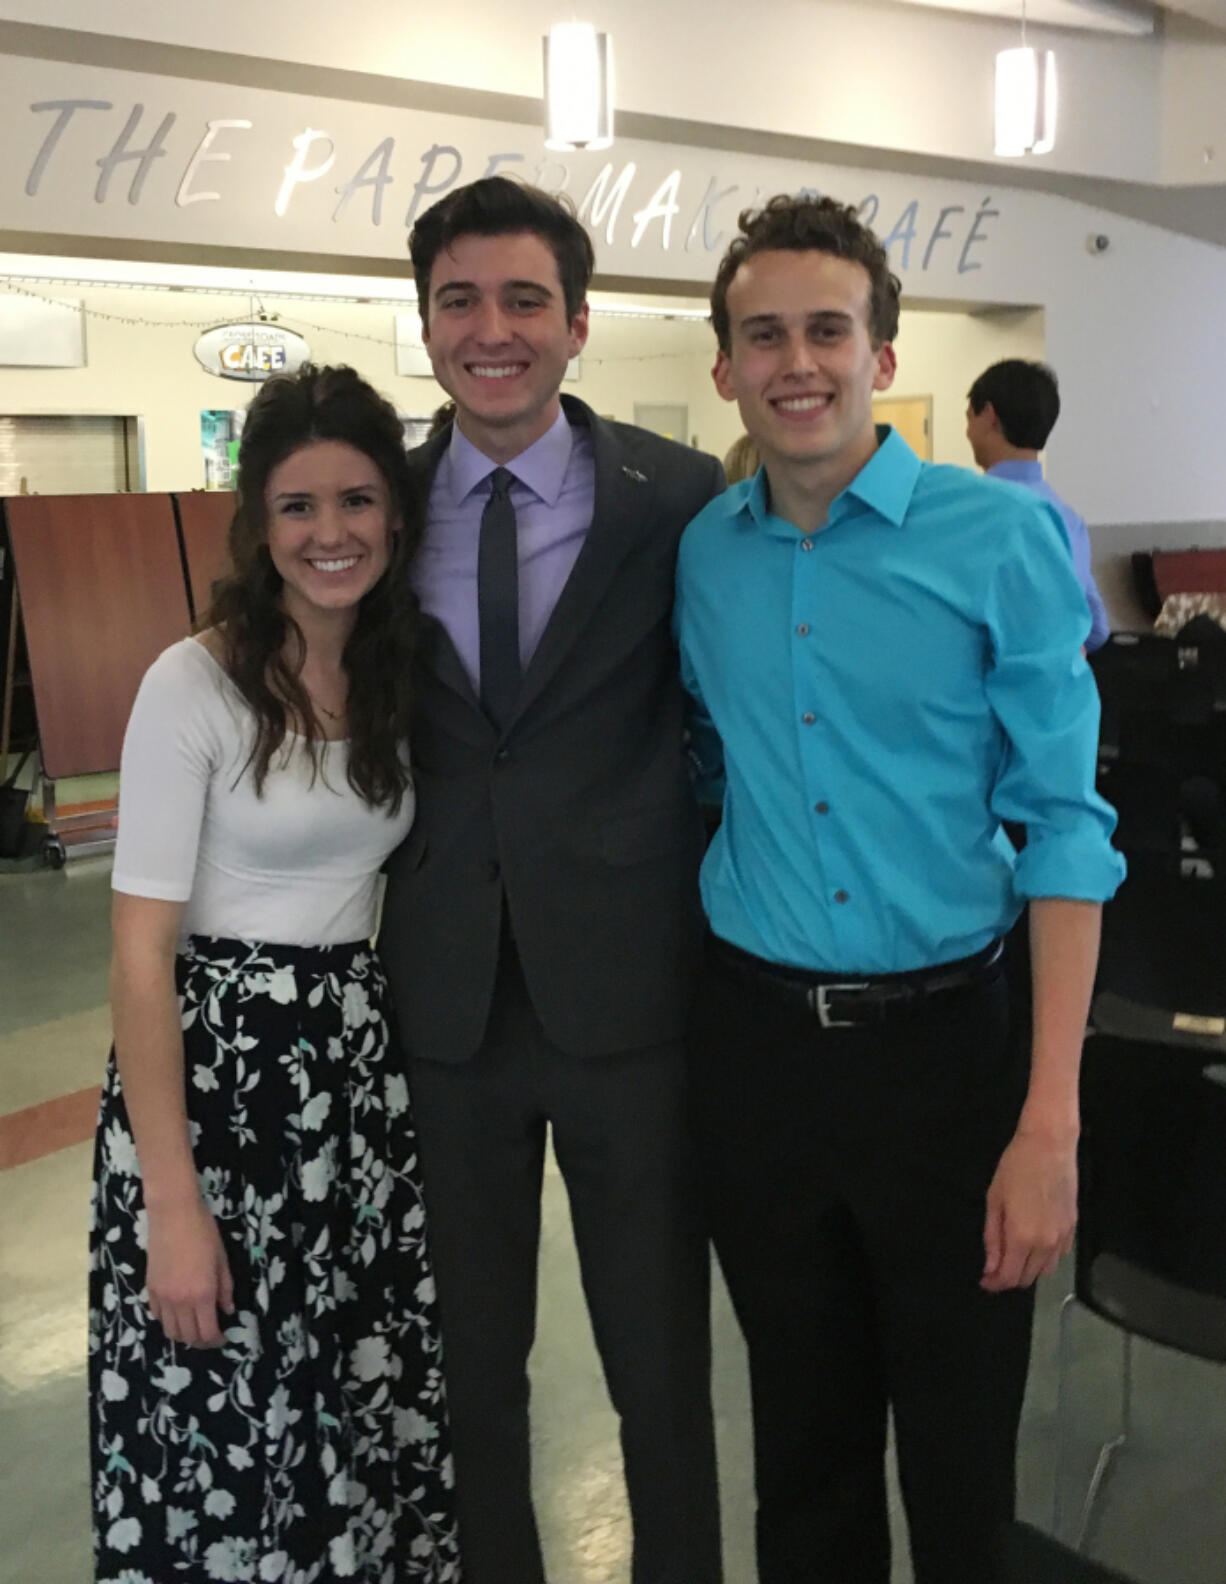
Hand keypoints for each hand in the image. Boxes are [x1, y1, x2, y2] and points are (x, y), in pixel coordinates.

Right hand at [145, 1198, 234, 1346]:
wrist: (173, 1215)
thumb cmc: (204, 1232)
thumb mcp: (222, 1260)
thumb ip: (225, 1288)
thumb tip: (228, 1310)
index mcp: (203, 1294)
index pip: (208, 1332)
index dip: (217, 1340)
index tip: (224, 1338)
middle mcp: (181, 1301)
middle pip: (188, 1337)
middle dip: (201, 1342)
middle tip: (211, 1335)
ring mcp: (162, 1297)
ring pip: (170, 1331)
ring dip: (183, 1335)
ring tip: (194, 1328)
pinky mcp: (150, 1289)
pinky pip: (157, 1316)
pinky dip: (168, 1321)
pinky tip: (177, 1314)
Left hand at [981, 1126, 1077, 1292]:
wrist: (1049, 1146)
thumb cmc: (1016, 1167)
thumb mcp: (994, 1200)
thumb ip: (992, 1238)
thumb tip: (990, 1268)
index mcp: (1022, 1237)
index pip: (1009, 1276)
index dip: (995, 1283)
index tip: (985, 1281)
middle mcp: (1046, 1244)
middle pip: (1028, 1278)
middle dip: (1009, 1277)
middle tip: (994, 1266)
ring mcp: (1063, 1237)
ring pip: (1045, 1270)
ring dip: (1028, 1269)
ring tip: (1013, 1254)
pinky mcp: (1073, 1228)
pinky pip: (1058, 1255)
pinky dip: (1044, 1258)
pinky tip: (1034, 1243)